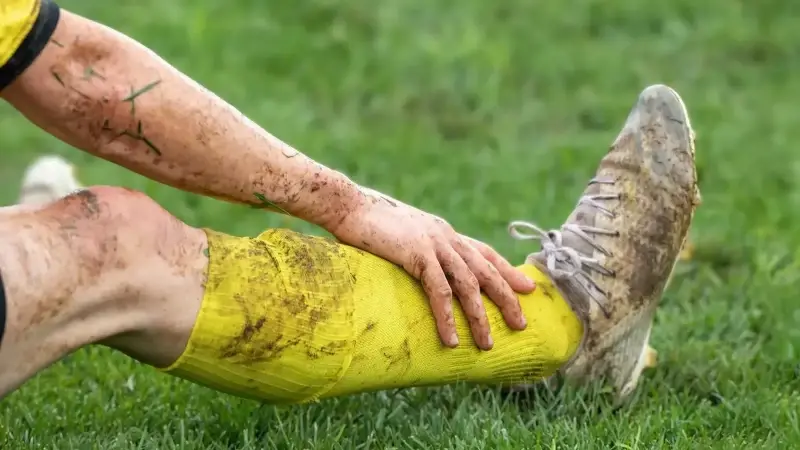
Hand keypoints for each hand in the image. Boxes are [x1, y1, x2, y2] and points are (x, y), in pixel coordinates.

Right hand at [327, 187, 534, 349]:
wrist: (347, 204)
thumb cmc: (368, 221)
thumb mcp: (402, 233)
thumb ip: (418, 249)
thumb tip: (420, 266)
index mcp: (443, 231)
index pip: (484, 252)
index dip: (506, 271)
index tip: (527, 287)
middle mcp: (445, 236)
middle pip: (486, 270)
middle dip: (506, 298)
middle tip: (521, 323)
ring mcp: (433, 244)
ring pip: (468, 284)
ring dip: (480, 316)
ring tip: (487, 343)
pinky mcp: (417, 254)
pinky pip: (438, 291)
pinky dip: (447, 316)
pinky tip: (451, 338)